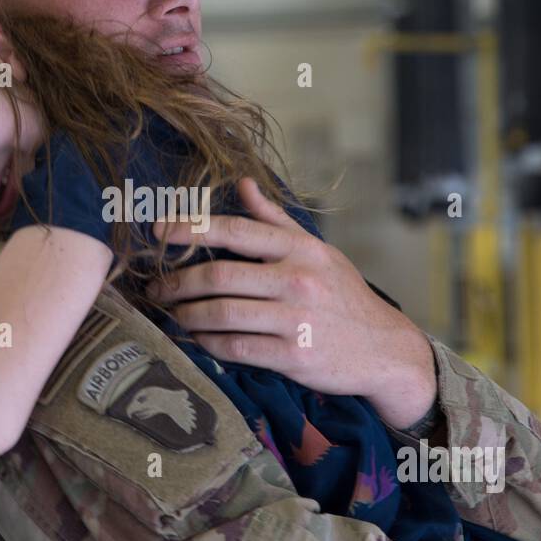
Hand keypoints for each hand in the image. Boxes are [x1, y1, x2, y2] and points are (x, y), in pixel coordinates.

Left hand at [146, 177, 437, 429]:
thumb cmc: (344, 296)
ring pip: (221, 314)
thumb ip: (276, 220)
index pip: (235, 231)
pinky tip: (195, 338)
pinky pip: (235, 347)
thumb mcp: (318, 251)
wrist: (384, 348)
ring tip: (170, 313)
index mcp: (301, 249)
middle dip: (177, 282)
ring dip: (186, 315)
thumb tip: (242, 183)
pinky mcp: (293, 356)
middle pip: (219, 276)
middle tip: (155, 287)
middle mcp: (298, 280)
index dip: (190, 229)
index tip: (157, 232)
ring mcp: (296, 320)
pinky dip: (207, 343)